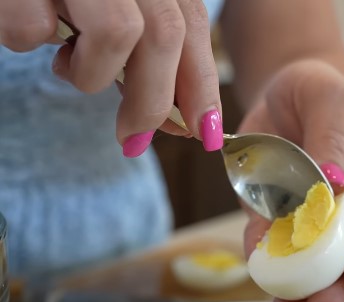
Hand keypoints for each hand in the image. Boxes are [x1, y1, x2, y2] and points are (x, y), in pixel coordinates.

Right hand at [0, 0, 222, 154]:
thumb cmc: (70, 1)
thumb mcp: (116, 20)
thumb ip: (149, 63)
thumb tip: (178, 123)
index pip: (192, 26)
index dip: (203, 84)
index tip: (207, 132)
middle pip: (164, 35)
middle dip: (152, 101)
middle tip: (133, 138)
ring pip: (115, 32)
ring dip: (90, 71)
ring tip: (68, 62)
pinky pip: (35, 28)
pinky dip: (28, 38)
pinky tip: (32, 26)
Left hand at [239, 60, 343, 301]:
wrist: (289, 88)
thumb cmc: (322, 89)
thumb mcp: (332, 100)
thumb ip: (332, 139)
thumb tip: (333, 187)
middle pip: (342, 250)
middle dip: (332, 288)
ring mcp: (308, 207)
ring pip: (306, 256)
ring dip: (298, 292)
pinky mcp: (275, 208)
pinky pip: (268, 238)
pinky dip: (264, 262)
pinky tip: (264, 282)